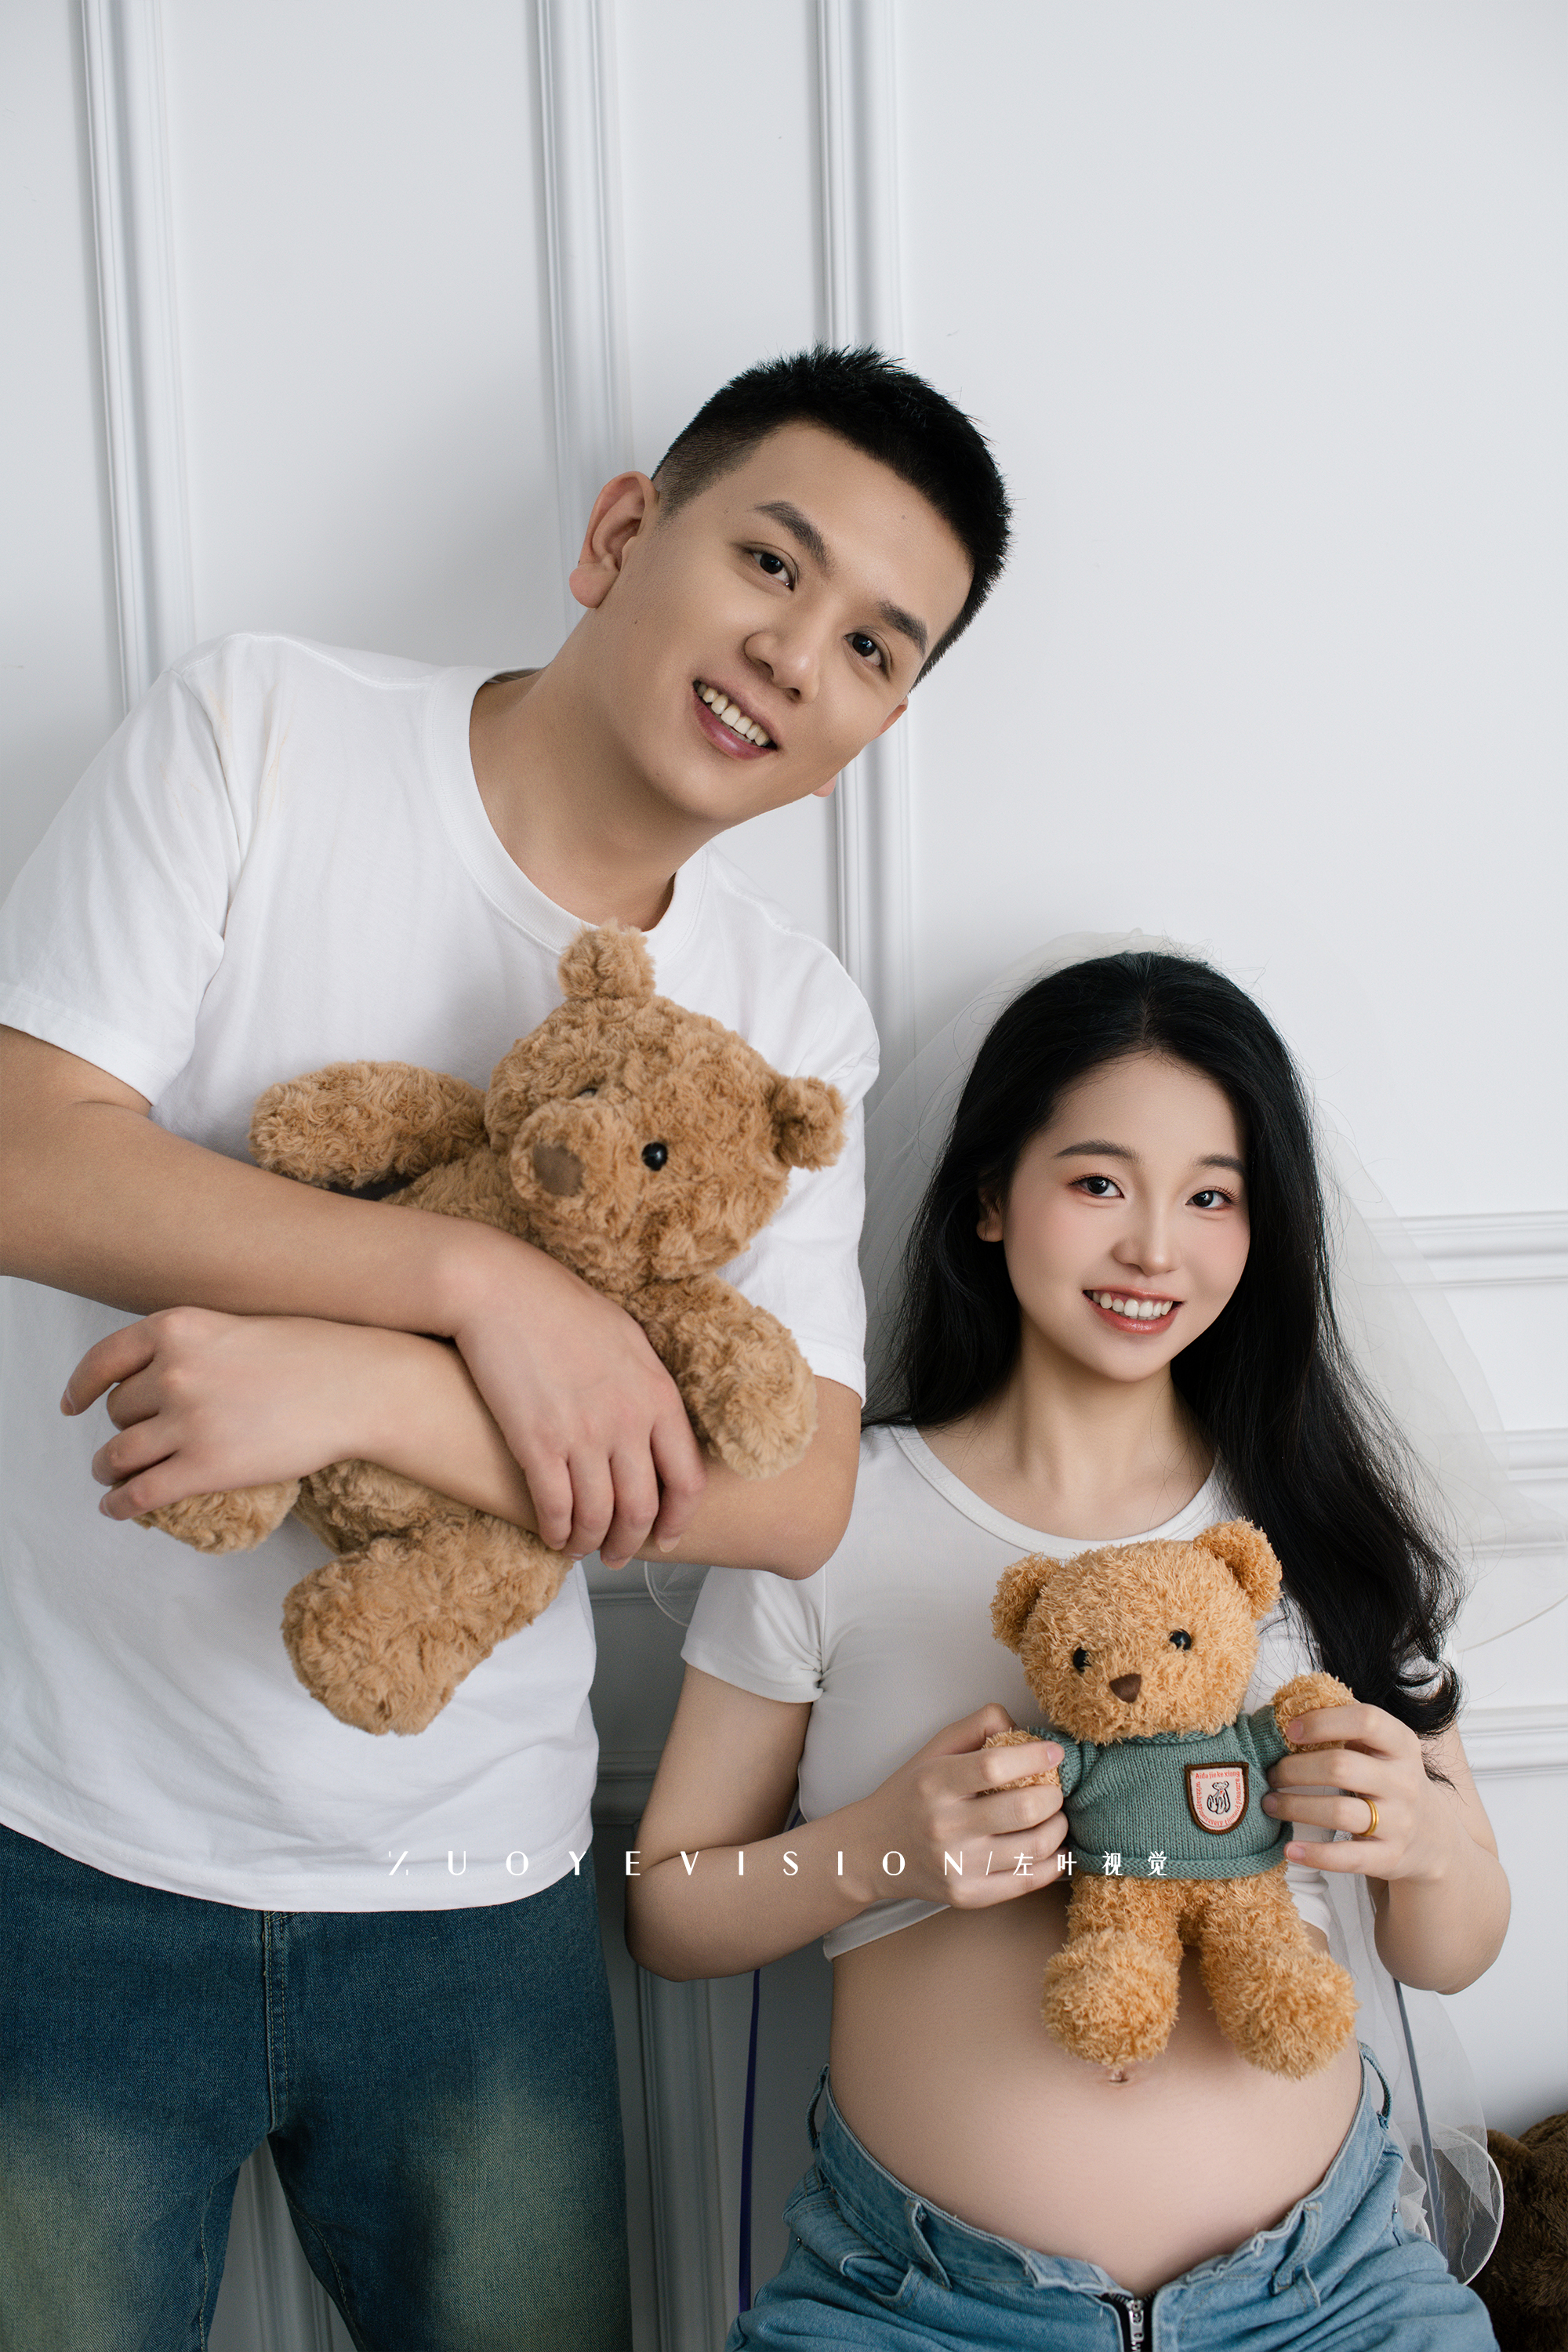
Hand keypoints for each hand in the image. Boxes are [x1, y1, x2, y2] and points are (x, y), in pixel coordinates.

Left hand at [63, 1307, 397, 1517]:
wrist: (364, 1386)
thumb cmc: (316, 1353)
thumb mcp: (241, 1326)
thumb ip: (195, 1345)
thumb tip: (159, 1377)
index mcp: (180, 1327)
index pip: (104, 1360)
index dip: (81, 1386)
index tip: (74, 1403)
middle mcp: (174, 1372)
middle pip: (118, 1409)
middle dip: (123, 1425)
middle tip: (135, 1436)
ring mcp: (188, 1421)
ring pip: (119, 1453)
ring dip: (108, 1468)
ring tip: (110, 1476)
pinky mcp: (206, 1468)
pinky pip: (141, 1493)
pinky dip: (120, 1504)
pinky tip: (116, 1508)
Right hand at [441, 1232, 706, 1564]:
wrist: (500, 1289)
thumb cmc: (560, 1307)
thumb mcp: (627, 1338)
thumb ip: (648, 1385)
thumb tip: (658, 1419)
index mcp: (658, 1395)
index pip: (688, 1478)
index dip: (680, 1518)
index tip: (667, 1536)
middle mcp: (628, 1421)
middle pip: (642, 1508)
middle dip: (631, 1542)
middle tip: (619, 1557)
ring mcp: (583, 1434)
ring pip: (599, 1517)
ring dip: (591, 1543)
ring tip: (582, 1549)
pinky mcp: (537, 1442)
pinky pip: (555, 1508)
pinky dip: (556, 1532)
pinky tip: (552, 1535)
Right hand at [847, 1706, 1065, 1907]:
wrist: (871, 1851)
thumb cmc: (911, 1793)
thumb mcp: (933, 1750)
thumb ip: (977, 1726)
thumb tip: (1025, 1729)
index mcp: (935, 1783)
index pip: (994, 1767)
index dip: (1034, 1757)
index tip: (1055, 1753)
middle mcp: (944, 1826)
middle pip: (1023, 1809)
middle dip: (1054, 1796)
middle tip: (1056, 1789)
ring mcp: (957, 1865)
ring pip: (1034, 1847)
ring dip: (1059, 1828)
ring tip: (1056, 1817)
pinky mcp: (967, 1896)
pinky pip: (1027, 1881)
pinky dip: (1054, 1864)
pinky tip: (1056, 1850)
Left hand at [1263, 1702, 1460, 1884]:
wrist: (1433, 1838)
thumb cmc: (1390, 1782)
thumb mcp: (1384, 1751)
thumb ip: (1349, 1731)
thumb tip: (1287, 1712)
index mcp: (1402, 1745)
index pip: (1366, 1720)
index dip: (1323, 1722)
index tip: (1289, 1731)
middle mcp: (1404, 1782)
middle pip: (1340, 1768)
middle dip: (1294, 1770)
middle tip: (1271, 1773)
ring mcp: (1400, 1822)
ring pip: (1339, 1812)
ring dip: (1295, 1807)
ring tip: (1270, 1803)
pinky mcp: (1390, 1857)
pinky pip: (1347, 1857)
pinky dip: (1315, 1854)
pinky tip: (1289, 1849)